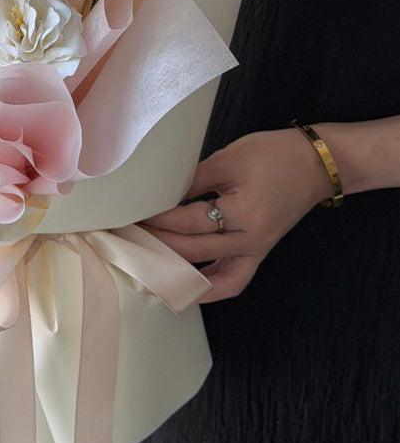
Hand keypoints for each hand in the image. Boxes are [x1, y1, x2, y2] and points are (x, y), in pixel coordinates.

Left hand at [141, 128, 334, 301]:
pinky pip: (233, 280)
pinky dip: (209, 287)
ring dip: (176, 270)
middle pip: (192, 250)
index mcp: (242, 213)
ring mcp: (256, 250)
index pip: (186, 221)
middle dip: (155, 244)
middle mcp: (250, 239)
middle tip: (125, 238)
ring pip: (210, 273)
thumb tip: (157, 194)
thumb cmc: (275, 154)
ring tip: (145, 265)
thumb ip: (191, 180)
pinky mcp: (259, 252)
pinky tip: (185, 288)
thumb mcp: (228, 158)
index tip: (128, 214)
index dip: (154, 218)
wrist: (317, 163)